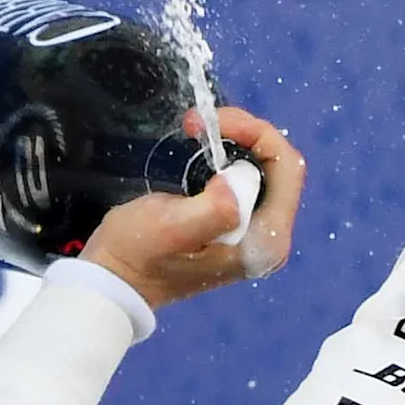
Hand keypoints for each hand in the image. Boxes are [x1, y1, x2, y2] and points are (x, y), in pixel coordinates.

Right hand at [77, 105, 305, 307]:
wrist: (117, 280)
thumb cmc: (139, 255)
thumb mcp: (172, 229)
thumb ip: (215, 210)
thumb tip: (236, 182)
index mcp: (266, 240)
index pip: (288, 168)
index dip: (256, 134)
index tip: (214, 124)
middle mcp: (271, 237)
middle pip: (278, 165)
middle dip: (244, 133)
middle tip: (199, 124)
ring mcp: (255, 232)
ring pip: (264, 167)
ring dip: (235, 141)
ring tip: (198, 130)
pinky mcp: (239, 225)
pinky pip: (248, 177)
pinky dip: (229, 155)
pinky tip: (204, 148)